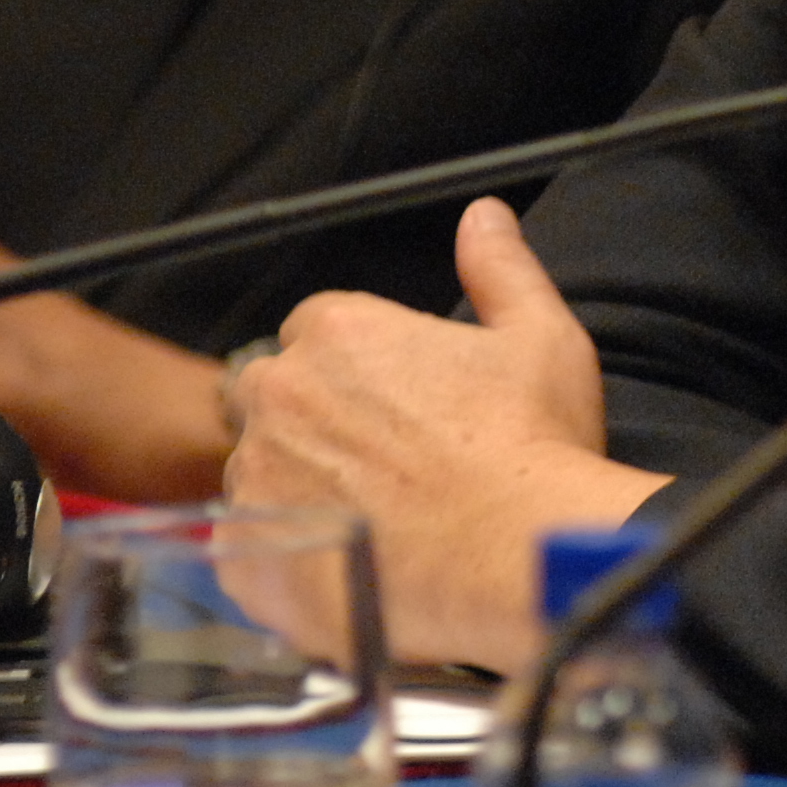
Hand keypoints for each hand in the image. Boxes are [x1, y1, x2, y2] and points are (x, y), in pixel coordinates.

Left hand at [222, 195, 666, 668]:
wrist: (516, 556)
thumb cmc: (533, 446)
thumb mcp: (539, 338)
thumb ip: (501, 269)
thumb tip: (484, 215)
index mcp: (339, 333)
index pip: (315, 332)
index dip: (356, 369)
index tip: (395, 408)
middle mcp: (281, 395)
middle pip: (271, 397)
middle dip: (310, 423)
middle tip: (380, 467)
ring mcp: (256, 476)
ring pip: (257, 473)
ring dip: (295, 490)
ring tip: (369, 527)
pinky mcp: (247, 554)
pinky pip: (247, 549)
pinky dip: (283, 558)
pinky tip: (344, 571)